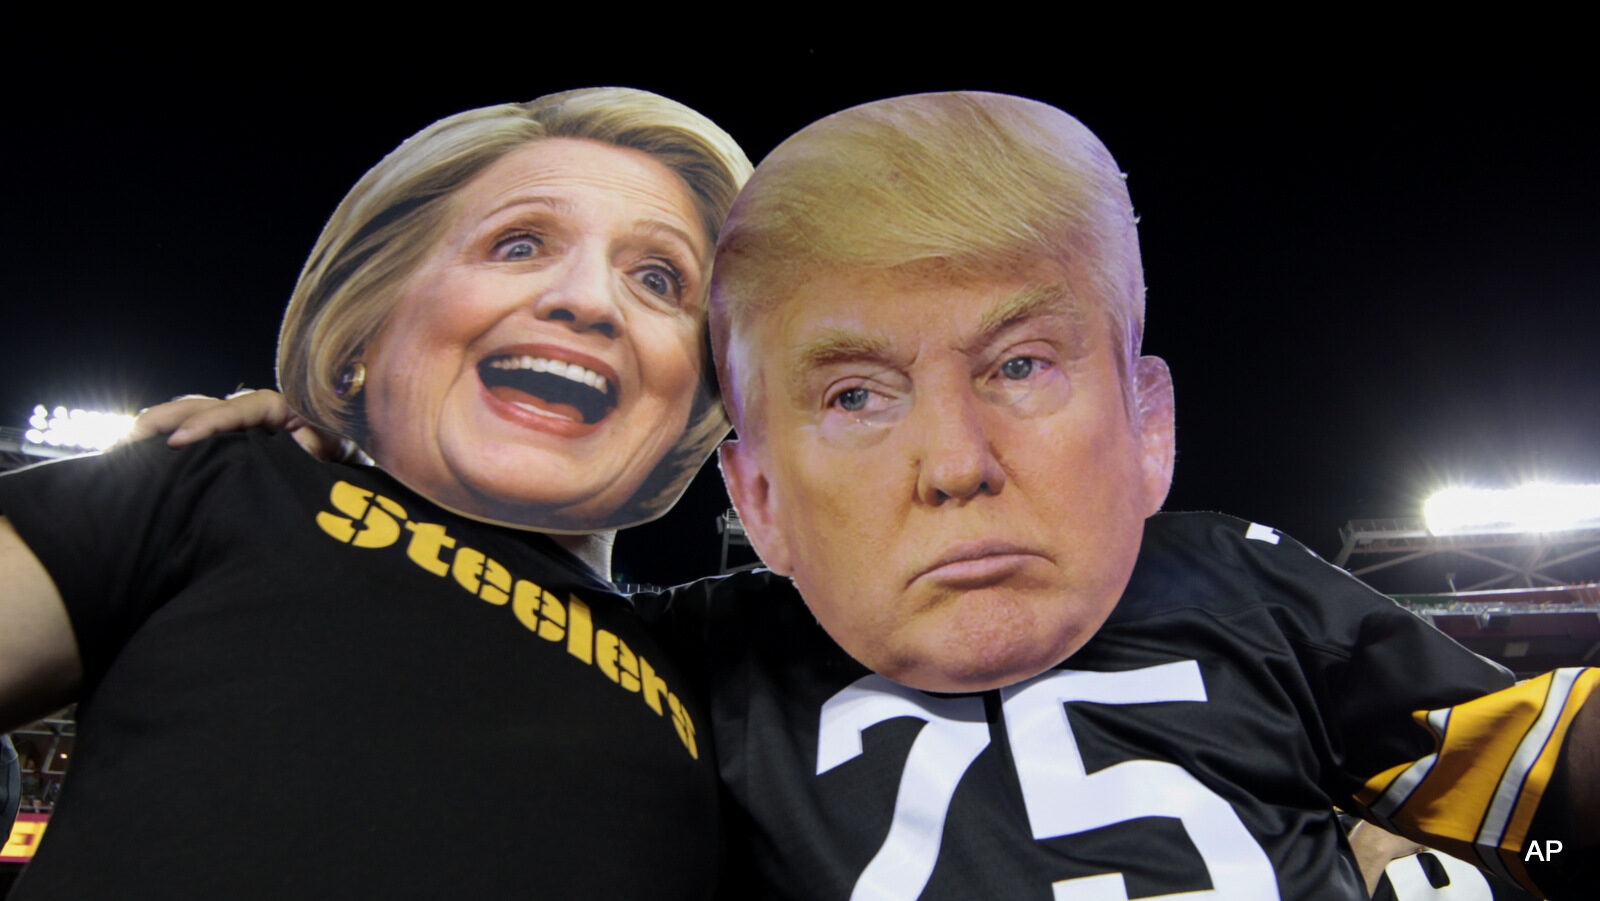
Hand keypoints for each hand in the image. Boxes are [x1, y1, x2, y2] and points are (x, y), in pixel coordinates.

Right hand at [127, 390, 354, 461]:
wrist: (360, 486)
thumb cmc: (352, 467)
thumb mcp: (341, 457)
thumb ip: (320, 448)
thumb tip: (298, 445)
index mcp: (286, 409)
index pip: (242, 407)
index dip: (210, 421)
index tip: (180, 441)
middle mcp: (259, 414)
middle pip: (208, 405)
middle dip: (171, 418)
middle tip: (133, 438)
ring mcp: (244, 430)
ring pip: (197, 417)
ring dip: (164, 426)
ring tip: (127, 443)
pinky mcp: (235, 448)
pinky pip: (201, 439)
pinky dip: (172, 441)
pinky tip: (142, 455)